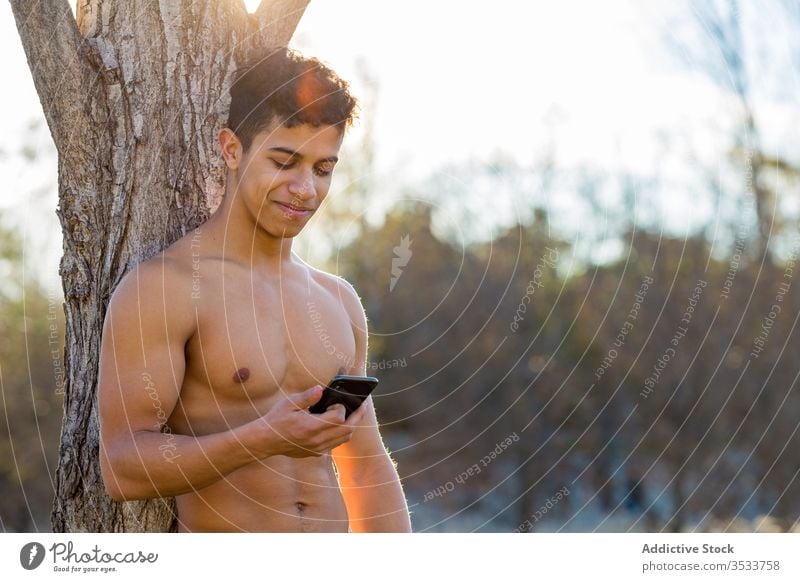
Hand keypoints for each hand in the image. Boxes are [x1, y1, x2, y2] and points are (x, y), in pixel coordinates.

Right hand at [250, 385, 366, 458]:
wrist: (265, 441)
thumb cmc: (276, 420)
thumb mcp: (289, 404)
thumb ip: (307, 397)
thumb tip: (321, 389)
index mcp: (311, 427)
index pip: (338, 418)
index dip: (342, 407)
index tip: (338, 400)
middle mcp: (317, 440)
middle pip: (347, 430)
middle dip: (358, 416)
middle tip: (362, 405)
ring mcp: (317, 448)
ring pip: (344, 439)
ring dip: (351, 426)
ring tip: (354, 413)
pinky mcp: (315, 452)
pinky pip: (335, 444)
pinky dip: (341, 433)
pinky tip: (339, 424)